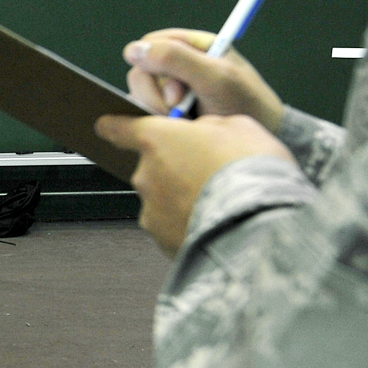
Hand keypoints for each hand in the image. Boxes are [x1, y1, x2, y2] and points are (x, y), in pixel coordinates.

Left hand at [95, 113, 292, 252]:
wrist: (260, 224)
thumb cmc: (252, 171)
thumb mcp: (239, 127)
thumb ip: (210, 126)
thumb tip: (203, 132)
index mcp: (158, 140)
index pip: (119, 128)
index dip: (115, 126)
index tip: (107, 126)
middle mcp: (146, 174)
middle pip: (152, 168)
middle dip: (175, 170)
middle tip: (209, 174)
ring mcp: (151, 211)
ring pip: (162, 200)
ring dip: (182, 200)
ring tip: (219, 203)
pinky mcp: (162, 241)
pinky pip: (171, 228)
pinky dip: (188, 225)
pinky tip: (216, 223)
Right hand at [123, 29, 285, 130]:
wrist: (264, 140)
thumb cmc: (247, 105)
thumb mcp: (215, 78)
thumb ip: (176, 59)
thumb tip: (133, 50)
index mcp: (196, 45)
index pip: (152, 42)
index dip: (153, 63)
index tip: (173, 91)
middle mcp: (182, 63)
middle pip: (143, 69)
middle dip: (158, 93)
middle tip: (179, 109)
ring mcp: (175, 87)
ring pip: (143, 92)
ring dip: (158, 109)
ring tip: (185, 119)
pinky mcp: (171, 110)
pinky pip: (148, 110)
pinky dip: (159, 120)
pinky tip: (180, 125)